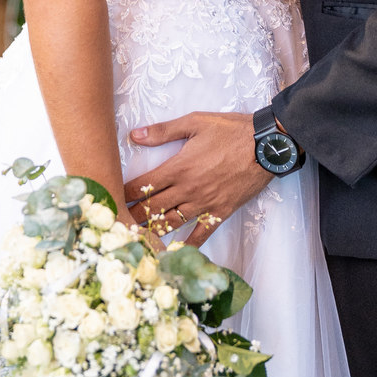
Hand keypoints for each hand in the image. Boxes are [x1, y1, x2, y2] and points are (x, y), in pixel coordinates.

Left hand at [125, 111, 271, 246]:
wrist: (265, 146)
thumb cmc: (230, 131)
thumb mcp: (195, 122)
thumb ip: (163, 131)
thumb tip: (134, 136)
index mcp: (179, 167)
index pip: (144, 185)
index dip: (124, 194)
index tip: (110, 199)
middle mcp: (188, 190)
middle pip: (152, 208)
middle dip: (131, 215)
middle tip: (115, 223)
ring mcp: (204, 204)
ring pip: (171, 222)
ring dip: (151, 231)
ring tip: (134, 237)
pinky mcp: (220, 212)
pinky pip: (200, 234)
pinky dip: (186, 245)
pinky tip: (174, 254)